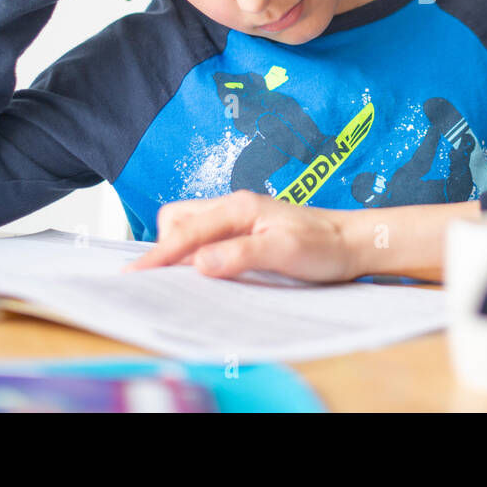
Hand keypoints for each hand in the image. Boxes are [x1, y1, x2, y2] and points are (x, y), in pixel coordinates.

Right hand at [122, 190, 360, 282]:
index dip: (158, 254)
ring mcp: (238, 218)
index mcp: (238, 208)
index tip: (134, 276)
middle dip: (164, 245)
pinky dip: (197, 253)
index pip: (185, 231)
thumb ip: (240, 254)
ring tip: (182, 278)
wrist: (352, 242)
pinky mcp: (244, 231)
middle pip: (178, 219)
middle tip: (163, 278)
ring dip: (180, 249)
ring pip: (190, 227)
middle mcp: (234, 208)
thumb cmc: (324, 246)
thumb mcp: (284, 252)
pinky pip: (207, 237)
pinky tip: (206, 272)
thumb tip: (198, 263)